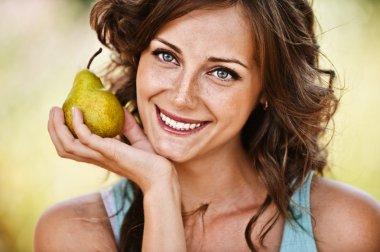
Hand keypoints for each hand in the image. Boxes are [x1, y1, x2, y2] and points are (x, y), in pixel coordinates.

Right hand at [47, 106, 176, 192]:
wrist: (161, 175)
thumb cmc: (152, 161)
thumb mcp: (138, 140)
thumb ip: (129, 127)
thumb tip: (123, 110)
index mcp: (99, 156)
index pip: (73, 149)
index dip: (63, 134)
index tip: (63, 116)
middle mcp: (96, 158)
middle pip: (63, 147)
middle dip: (53, 129)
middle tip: (54, 110)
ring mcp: (100, 156)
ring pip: (67, 145)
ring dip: (57, 126)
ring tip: (57, 109)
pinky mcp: (108, 152)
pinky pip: (85, 138)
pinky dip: (78, 124)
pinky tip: (79, 111)